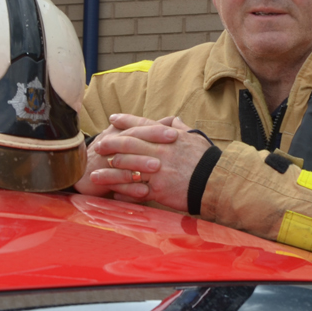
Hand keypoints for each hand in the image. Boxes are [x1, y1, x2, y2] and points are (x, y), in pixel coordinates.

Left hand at [76, 114, 211, 210]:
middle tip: (98, 145)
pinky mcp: (158, 190)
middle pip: (128, 144)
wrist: (216, 183)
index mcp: (168, 137)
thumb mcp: (195, 138)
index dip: (126, 121)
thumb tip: (173, 121)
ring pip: (126, 167)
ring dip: (108, 170)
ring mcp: (157, 171)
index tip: (112, 119)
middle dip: (110, 144)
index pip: (143, 125)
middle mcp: (160, 151)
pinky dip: (122, 190)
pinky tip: (112, 192)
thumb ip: (181, 128)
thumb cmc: (208, 160)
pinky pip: (134, 190)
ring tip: (95, 173)